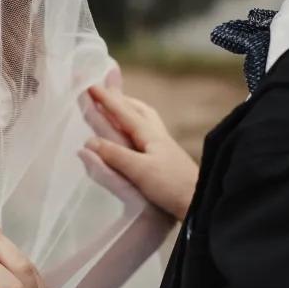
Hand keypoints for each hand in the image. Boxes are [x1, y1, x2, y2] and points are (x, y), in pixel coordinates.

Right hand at [84, 83, 197, 221]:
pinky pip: (147, 131)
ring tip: (119, 107)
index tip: (90, 86)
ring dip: (129, 110)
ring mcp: (163, 145)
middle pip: (137, 109)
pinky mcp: (166, 157)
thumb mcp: (139, 170)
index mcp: (149, 133)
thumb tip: (89, 142)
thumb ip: (115, 155)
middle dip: (119, 99)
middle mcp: (157, 134)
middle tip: (104, 92)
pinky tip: (135, 135)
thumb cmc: (171, 184)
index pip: (123, 111)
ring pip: (144, 119)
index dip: (106, 99)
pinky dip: (136, 125)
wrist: (200, 201)